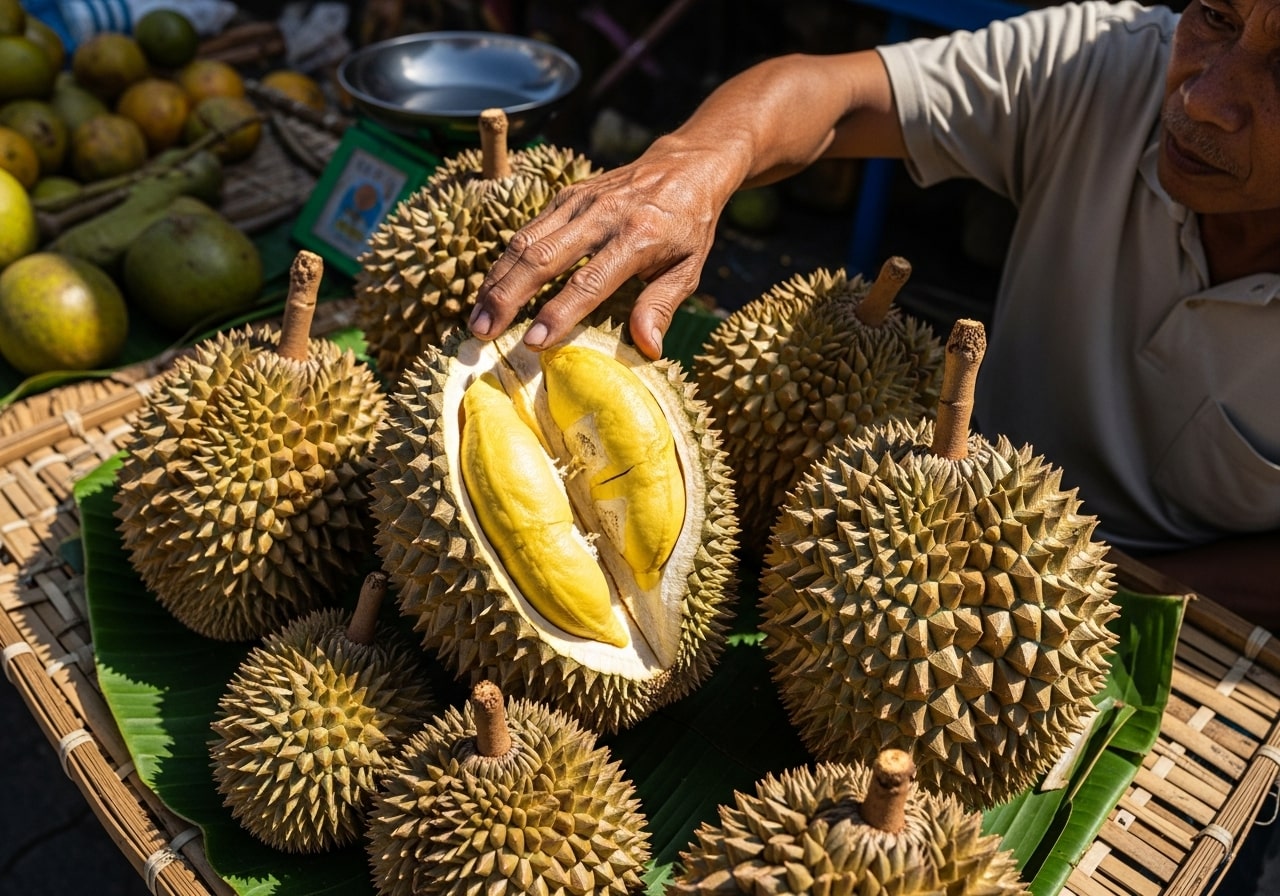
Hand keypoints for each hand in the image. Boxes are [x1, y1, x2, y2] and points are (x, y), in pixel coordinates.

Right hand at [468, 138, 737, 358]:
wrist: (686, 165)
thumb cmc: (689, 227)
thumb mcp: (689, 270)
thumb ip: (662, 306)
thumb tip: (647, 348)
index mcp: (637, 238)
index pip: (589, 281)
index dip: (559, 312)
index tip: (534, 342)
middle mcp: (603, 215)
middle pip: (543, 258)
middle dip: (508, 297)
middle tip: (483, 332)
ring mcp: (580, 202)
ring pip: (526, 242)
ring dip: (497, 281)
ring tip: (477, 318)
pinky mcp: (566, 196)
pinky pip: (527, 230)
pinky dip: (505, 261)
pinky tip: (490, 288)